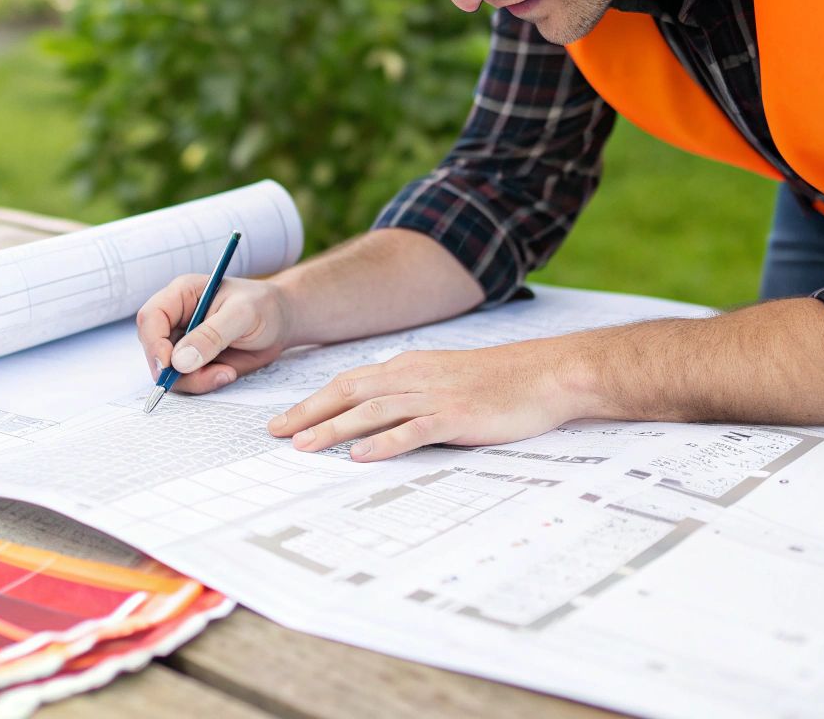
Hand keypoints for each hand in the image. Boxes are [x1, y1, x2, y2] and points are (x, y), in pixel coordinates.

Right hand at [135, 275, 294, 393]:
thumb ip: (212, 335)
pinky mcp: (193, 362)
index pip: (150, 317)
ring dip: (194, 380)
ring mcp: (183, 342)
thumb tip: (179, 361)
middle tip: (211, 375)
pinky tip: (227, 373)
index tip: (169, 365)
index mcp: (181, 295)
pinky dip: (204, 383)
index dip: (154, 342)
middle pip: (154, 349)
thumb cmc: (264, 307)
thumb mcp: (242, 315)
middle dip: (175, 371)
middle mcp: (176, 318)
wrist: (281, 321)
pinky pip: (186, 381)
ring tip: (226, 373)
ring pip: (167, 371)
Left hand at [266, 339, 595, 461]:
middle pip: (350, 392)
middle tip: (275, 434)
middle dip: (309, 413)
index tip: (283, 421)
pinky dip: (386, 442)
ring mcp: (435, 396)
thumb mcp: (445, 381)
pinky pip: (415, 429)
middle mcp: (414, 377)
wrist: (548, 373)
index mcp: (409, 368)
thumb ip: (410, 395)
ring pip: (374, 410)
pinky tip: (362, 455)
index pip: (349, 383)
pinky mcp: (458, 416)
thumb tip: (375, 423)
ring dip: (335, 428)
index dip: (313, 402)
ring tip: (304, 446)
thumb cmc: (499, 381)